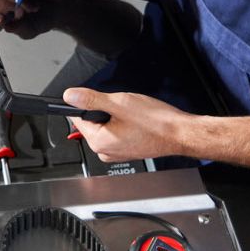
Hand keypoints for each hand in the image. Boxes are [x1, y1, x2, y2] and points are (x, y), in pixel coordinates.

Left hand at [63, 88, 197, 162]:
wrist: (179, 134)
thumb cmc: (156, 122)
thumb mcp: (119, 103)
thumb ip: (91, 99)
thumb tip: (70, 96)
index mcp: (99, 142)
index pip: (77, 119)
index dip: (86, 104)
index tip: (98, 98)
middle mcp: (105, 152)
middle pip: (91, 123)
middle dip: (103, 110)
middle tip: (123, 108)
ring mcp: (116, 153)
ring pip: (105, 126)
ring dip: (115, 117)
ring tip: (133, 116)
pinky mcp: (126, 151)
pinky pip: (116, 133)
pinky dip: (123, 124)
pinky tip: (137, 122)